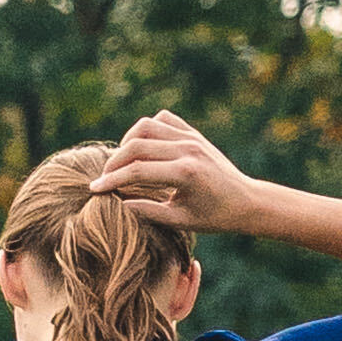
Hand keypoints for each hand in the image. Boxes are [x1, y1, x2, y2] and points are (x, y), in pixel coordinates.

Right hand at [96, 110, 256, 230]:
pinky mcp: (194, 133)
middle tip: (104, 178)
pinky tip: (143, 148)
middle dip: (113, 162)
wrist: (247, 201)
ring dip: (128, 142)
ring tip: (122, 161)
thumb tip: (117, 203)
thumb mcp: (180, 221)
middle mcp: (188, 149)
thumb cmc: (214, 217)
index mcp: (186, 173)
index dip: (111, 181)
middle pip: (136, 145)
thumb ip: (147, 211)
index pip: (137, 172)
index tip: (94, 190)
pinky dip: (148, 129)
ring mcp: (192, 138)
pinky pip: (163, 119)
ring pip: (147, 126)